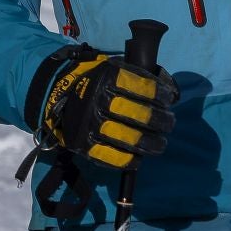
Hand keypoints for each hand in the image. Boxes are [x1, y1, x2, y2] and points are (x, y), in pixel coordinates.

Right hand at [40, 52, 178, 169]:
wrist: (60, 98)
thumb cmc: (98, 83)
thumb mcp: (114, 70)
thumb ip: (138, 78)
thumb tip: (170, 93)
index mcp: (106, 78)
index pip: (140, 86)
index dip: (159, 94)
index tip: (169, 99)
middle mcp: (97, 101)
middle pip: (137, 114)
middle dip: (159, 120)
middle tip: (169, 123)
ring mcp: (90, 125)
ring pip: (128, 138)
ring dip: (150, 143)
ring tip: (160, 144)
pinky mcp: (84, 145)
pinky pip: (112, 157)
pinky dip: (129, 160)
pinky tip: (139, 158)